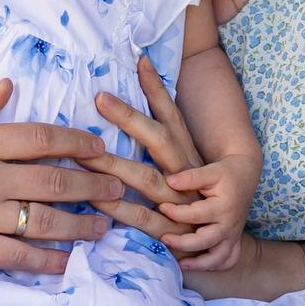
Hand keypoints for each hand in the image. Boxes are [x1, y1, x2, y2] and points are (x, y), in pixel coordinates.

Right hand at [0, 80, 122, 276]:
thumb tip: (9, 86)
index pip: (42, 137)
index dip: (78, 142)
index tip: (100, 148)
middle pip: (54, 180)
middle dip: (93, 185)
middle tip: (118, 189)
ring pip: (44, 220)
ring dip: (80, 225)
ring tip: (103, 227)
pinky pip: (18, 255)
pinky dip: (47, 260)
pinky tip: (66, 261)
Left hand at [92, 58, 258, 274]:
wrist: (221, 245)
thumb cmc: (189, 200)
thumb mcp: (179, 169)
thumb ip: (156, 143)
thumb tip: (133, 107)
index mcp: (186, 155)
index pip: (172, 115)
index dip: (157, 88)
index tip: (140, 61)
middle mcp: (185, 173)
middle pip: (160, 139)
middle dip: (130, 118)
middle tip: (101, 98)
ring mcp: (182, 201)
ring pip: (147, 178)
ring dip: (114, 167)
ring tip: (83, 156)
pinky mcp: (174, 230)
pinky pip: (144, 218)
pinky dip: (120, 209)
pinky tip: (96, 199)